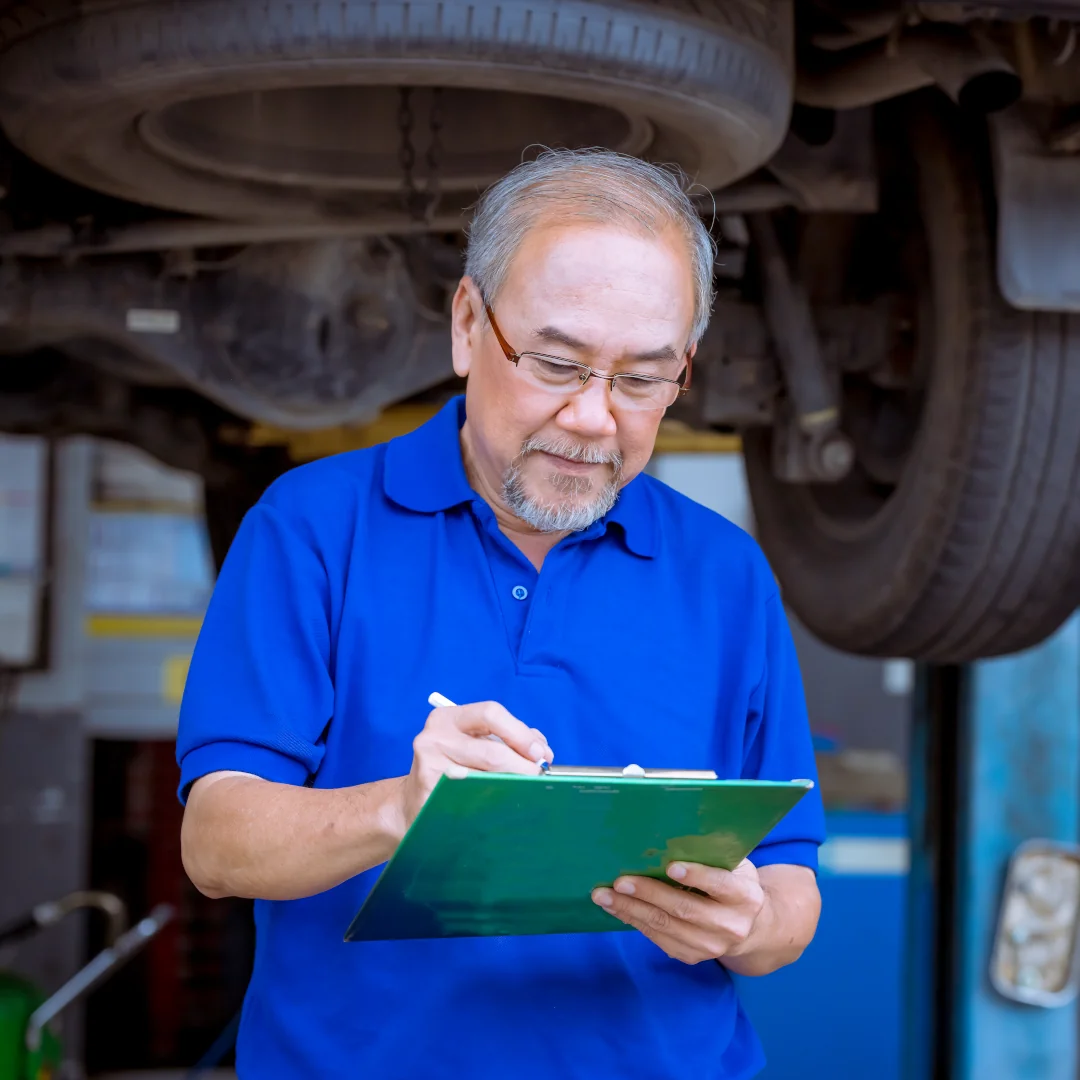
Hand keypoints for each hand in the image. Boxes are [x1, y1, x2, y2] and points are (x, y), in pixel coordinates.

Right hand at [399, 701, 553, 829]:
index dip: (520, 733)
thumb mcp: (475, 742)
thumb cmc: (453, 767)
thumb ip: (507, 738)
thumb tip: (542, 749)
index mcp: (447, 718)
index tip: (540, 752)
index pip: (491, 713)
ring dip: (512, 786)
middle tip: (538, 777)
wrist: (413, 802)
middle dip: (523, 766)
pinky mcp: (430, 796)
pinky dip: (494, 802)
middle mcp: (434, 737)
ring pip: (486, 779)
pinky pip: (474, 800)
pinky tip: (501, 805)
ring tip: (524, 791)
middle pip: (492, 751)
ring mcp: (429, 767)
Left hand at [591, 859, 765, 965]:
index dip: (697, 876)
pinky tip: (617, 908)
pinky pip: (659, 939)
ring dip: (631, 910)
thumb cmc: (733, 882)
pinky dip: (635, 922)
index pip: (721, 885)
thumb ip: (710, 855)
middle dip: (648, 893)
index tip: (671, 866)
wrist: (749, 927)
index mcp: (745, 896)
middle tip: (619, 881)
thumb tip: (667, 840)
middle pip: (685, 909)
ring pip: (666, 927)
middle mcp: (731, 926)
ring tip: (605, 896)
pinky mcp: (693, 957)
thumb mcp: (733, 865)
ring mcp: (712, 946)